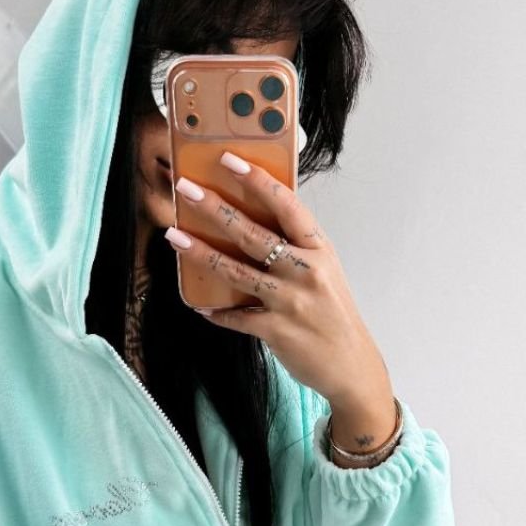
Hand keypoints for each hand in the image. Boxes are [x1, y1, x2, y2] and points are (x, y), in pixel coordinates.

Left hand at [167, 152, 391, 407]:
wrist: (351, 364)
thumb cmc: (333, 314)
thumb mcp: (323, 272)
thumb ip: (294, 248)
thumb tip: (251, 221)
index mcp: (319, 250)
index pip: (287, 206)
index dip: (257, 180)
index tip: (229, 160)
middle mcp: (307, 272)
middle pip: (253, 234)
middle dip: (215, 208)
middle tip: (186, 189)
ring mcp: (291, 302)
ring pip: (237, 272)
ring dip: (201, 253)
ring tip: (174, 236)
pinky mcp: (276, 331)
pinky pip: (237, 316)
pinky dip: (216, 311)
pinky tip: (198, 303)